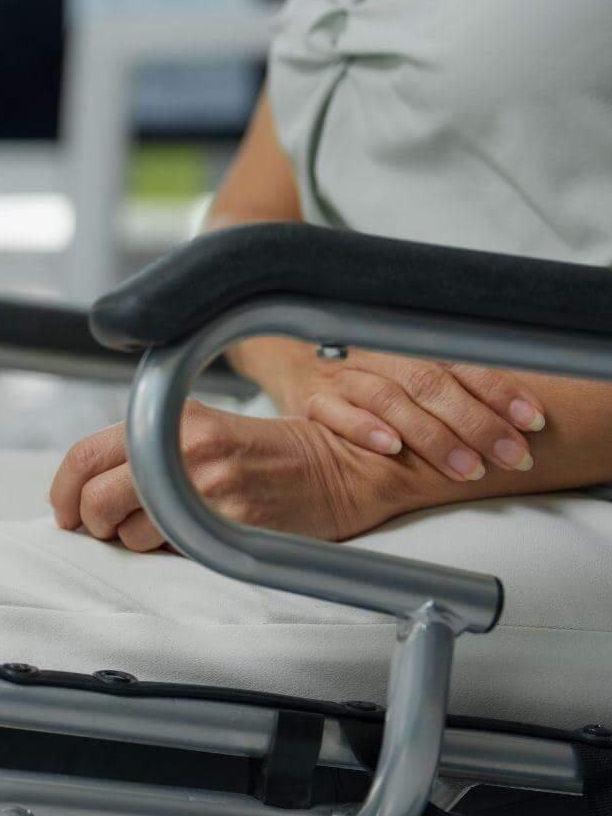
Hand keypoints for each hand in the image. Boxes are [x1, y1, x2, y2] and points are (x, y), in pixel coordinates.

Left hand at [49, 401, 395, 550]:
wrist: (336, 468)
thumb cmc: (260, 453)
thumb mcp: (198, 429)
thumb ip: (142, 450)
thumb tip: (82, 492)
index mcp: (169, 418)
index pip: (84, 455)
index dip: (62, 491)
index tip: (65, 512)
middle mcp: (182, 447)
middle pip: (96, 499)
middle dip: (92, 523)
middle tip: (106, 528)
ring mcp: (205, 487)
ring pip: (129, 533)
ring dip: (135, 541)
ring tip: (169, 527)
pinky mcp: (227, 523)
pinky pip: (170, 551)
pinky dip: (169, 552)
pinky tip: (193, 537)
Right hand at [235, 338, 544, 480]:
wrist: (283, 355)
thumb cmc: (362, 375)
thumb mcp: (406, 371)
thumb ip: (450, 387)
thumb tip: (518, 421)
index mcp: (411, 347)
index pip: (464, 365)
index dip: (500, 392)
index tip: (533, 422)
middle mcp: (379, 357)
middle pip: (433, 384)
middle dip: (477, 423)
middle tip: (511, 457)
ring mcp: (344, 378)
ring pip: (392, 399)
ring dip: (432, 435)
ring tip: (466, 468)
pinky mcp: (310, 401)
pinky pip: (335, 412)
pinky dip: (363, 428)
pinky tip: (390, 448)